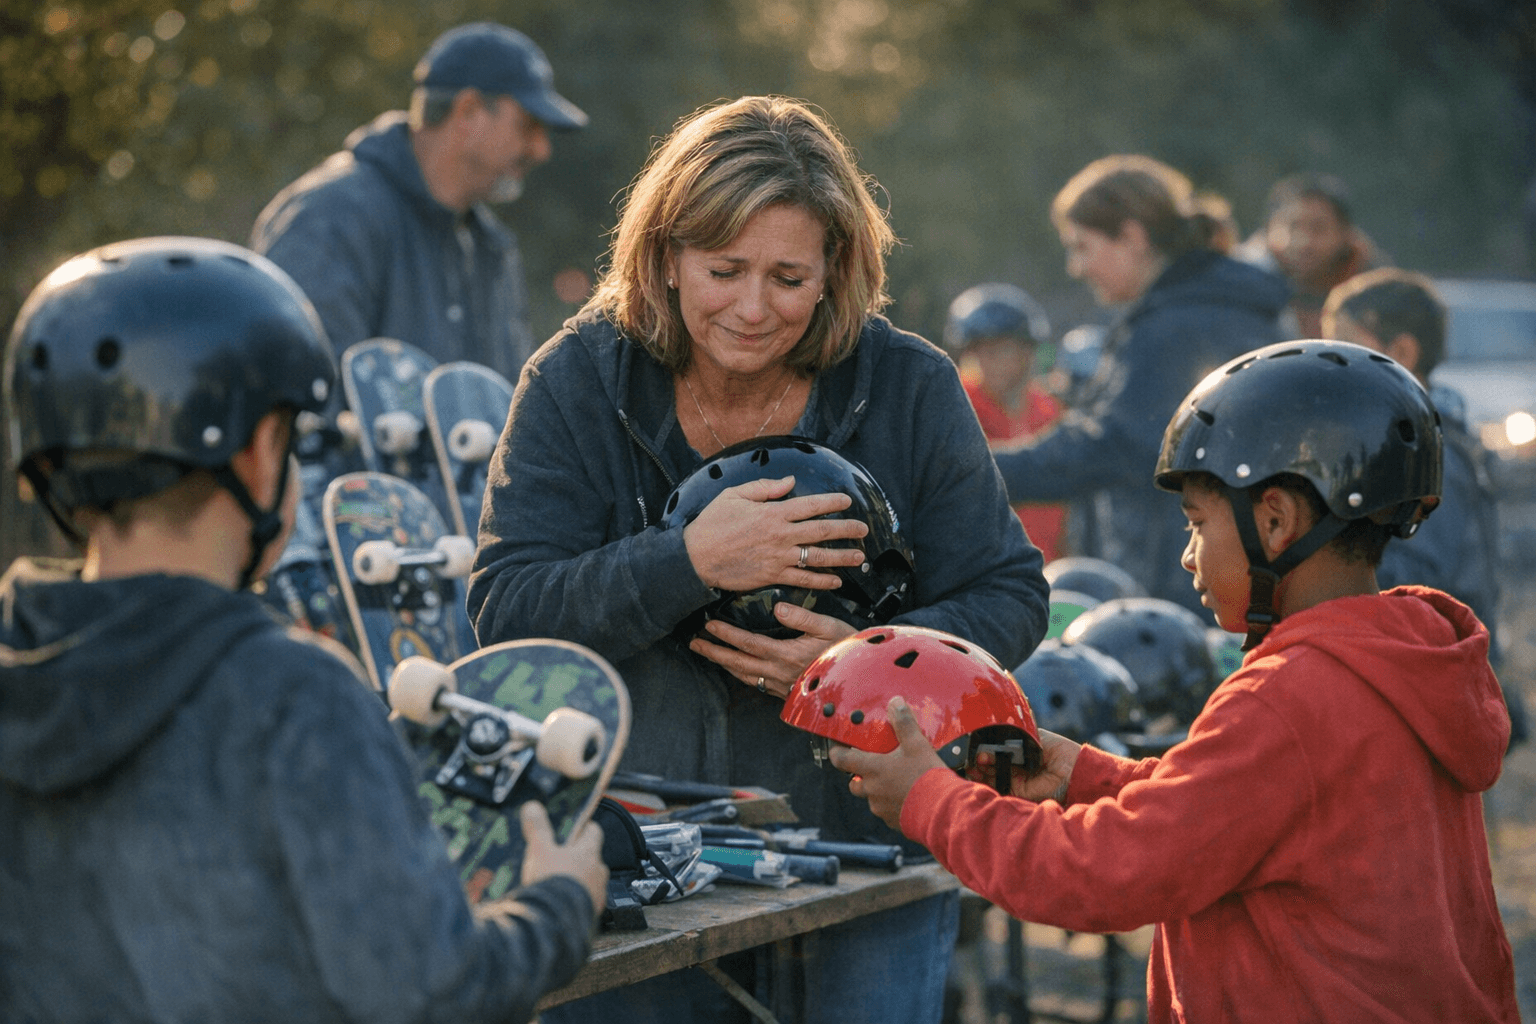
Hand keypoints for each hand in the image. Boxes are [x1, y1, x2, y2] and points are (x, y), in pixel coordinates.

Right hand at [519, 801, 607, 919]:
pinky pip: (584, 901)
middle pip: (592, 858)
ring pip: (589, 881)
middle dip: (578, 857)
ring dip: (577, 880)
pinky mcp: (591, 913)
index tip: (578, 827)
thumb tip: (533, 807)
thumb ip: (537, 828)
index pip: (594, 832)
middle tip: (560, 858)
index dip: (585, 828)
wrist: (556, 922)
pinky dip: (574, 900)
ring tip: (557, 883)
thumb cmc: (553, 882)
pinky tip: (559, 903)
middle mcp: (598, 872)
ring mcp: (597, 894)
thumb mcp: (540, 850)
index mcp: (589, 852)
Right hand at [683, 475, 869, 593]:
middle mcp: (781, 534)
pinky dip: (822, 581)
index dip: (832, 502)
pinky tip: (836, 581)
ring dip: (841, 557)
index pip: (811, 505)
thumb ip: (764, 487)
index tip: (847, 501)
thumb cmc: (712, 524)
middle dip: (846, 529)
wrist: (695, 557)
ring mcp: (779, 557)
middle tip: (863, 529)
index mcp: (773, 512)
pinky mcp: (773, 576)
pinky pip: (803, 580)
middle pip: (822, 531)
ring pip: (818, 557)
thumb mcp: (734, 495)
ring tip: (859, 556)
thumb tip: (790, 482)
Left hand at [690, 601, 856, 697]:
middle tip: (694, 644)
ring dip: (724, 665)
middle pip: (738, 663)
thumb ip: (803, 617)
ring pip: (745, 676)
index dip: (726, 634)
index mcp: (787, 656)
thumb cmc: (847, 649)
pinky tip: (737, 668)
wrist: (862, 680)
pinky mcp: (786, 694)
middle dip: (714, 653)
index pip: (748, 644)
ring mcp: (781, 686)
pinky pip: (756, 684)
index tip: (709, 625)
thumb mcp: (829, 627)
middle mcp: (779, 674)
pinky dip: (741, 674)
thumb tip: (778, 608)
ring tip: (709, 654)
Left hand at [828, 696, 945, 828]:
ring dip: (879, 790)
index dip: (836, 752)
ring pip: (872, 798)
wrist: (942, 811)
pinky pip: (887, 811)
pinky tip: (909, 796)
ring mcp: (881, 808)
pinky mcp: (893, 821)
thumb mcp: (917, 744)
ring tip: (897, 780)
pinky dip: (893, 804)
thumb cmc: (926, 777)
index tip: (837, 747)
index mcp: (873, 770)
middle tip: (874, 765)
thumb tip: (895, 703)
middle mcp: (872, 790)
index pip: (841, 760)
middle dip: (859, 775)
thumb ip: (904, 723)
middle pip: (854, 783)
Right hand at [966, 728, 1079, 802]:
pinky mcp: (1017, 792)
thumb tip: (993, 736)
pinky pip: (998, 788)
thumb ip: (1014, 736)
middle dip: (977, 759)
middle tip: (970, 755)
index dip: (983, 747)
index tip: (972, 743)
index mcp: (1018, 751)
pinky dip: (986, 783)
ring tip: (970, 764)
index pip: (995, 749)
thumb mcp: (1033, 737)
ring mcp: (1014, 779)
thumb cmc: (1059, 750)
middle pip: (989, 763)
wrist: (1073, 770)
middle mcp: (1014, 766)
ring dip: (978, 770)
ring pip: (989, 776)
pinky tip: (977, 775)